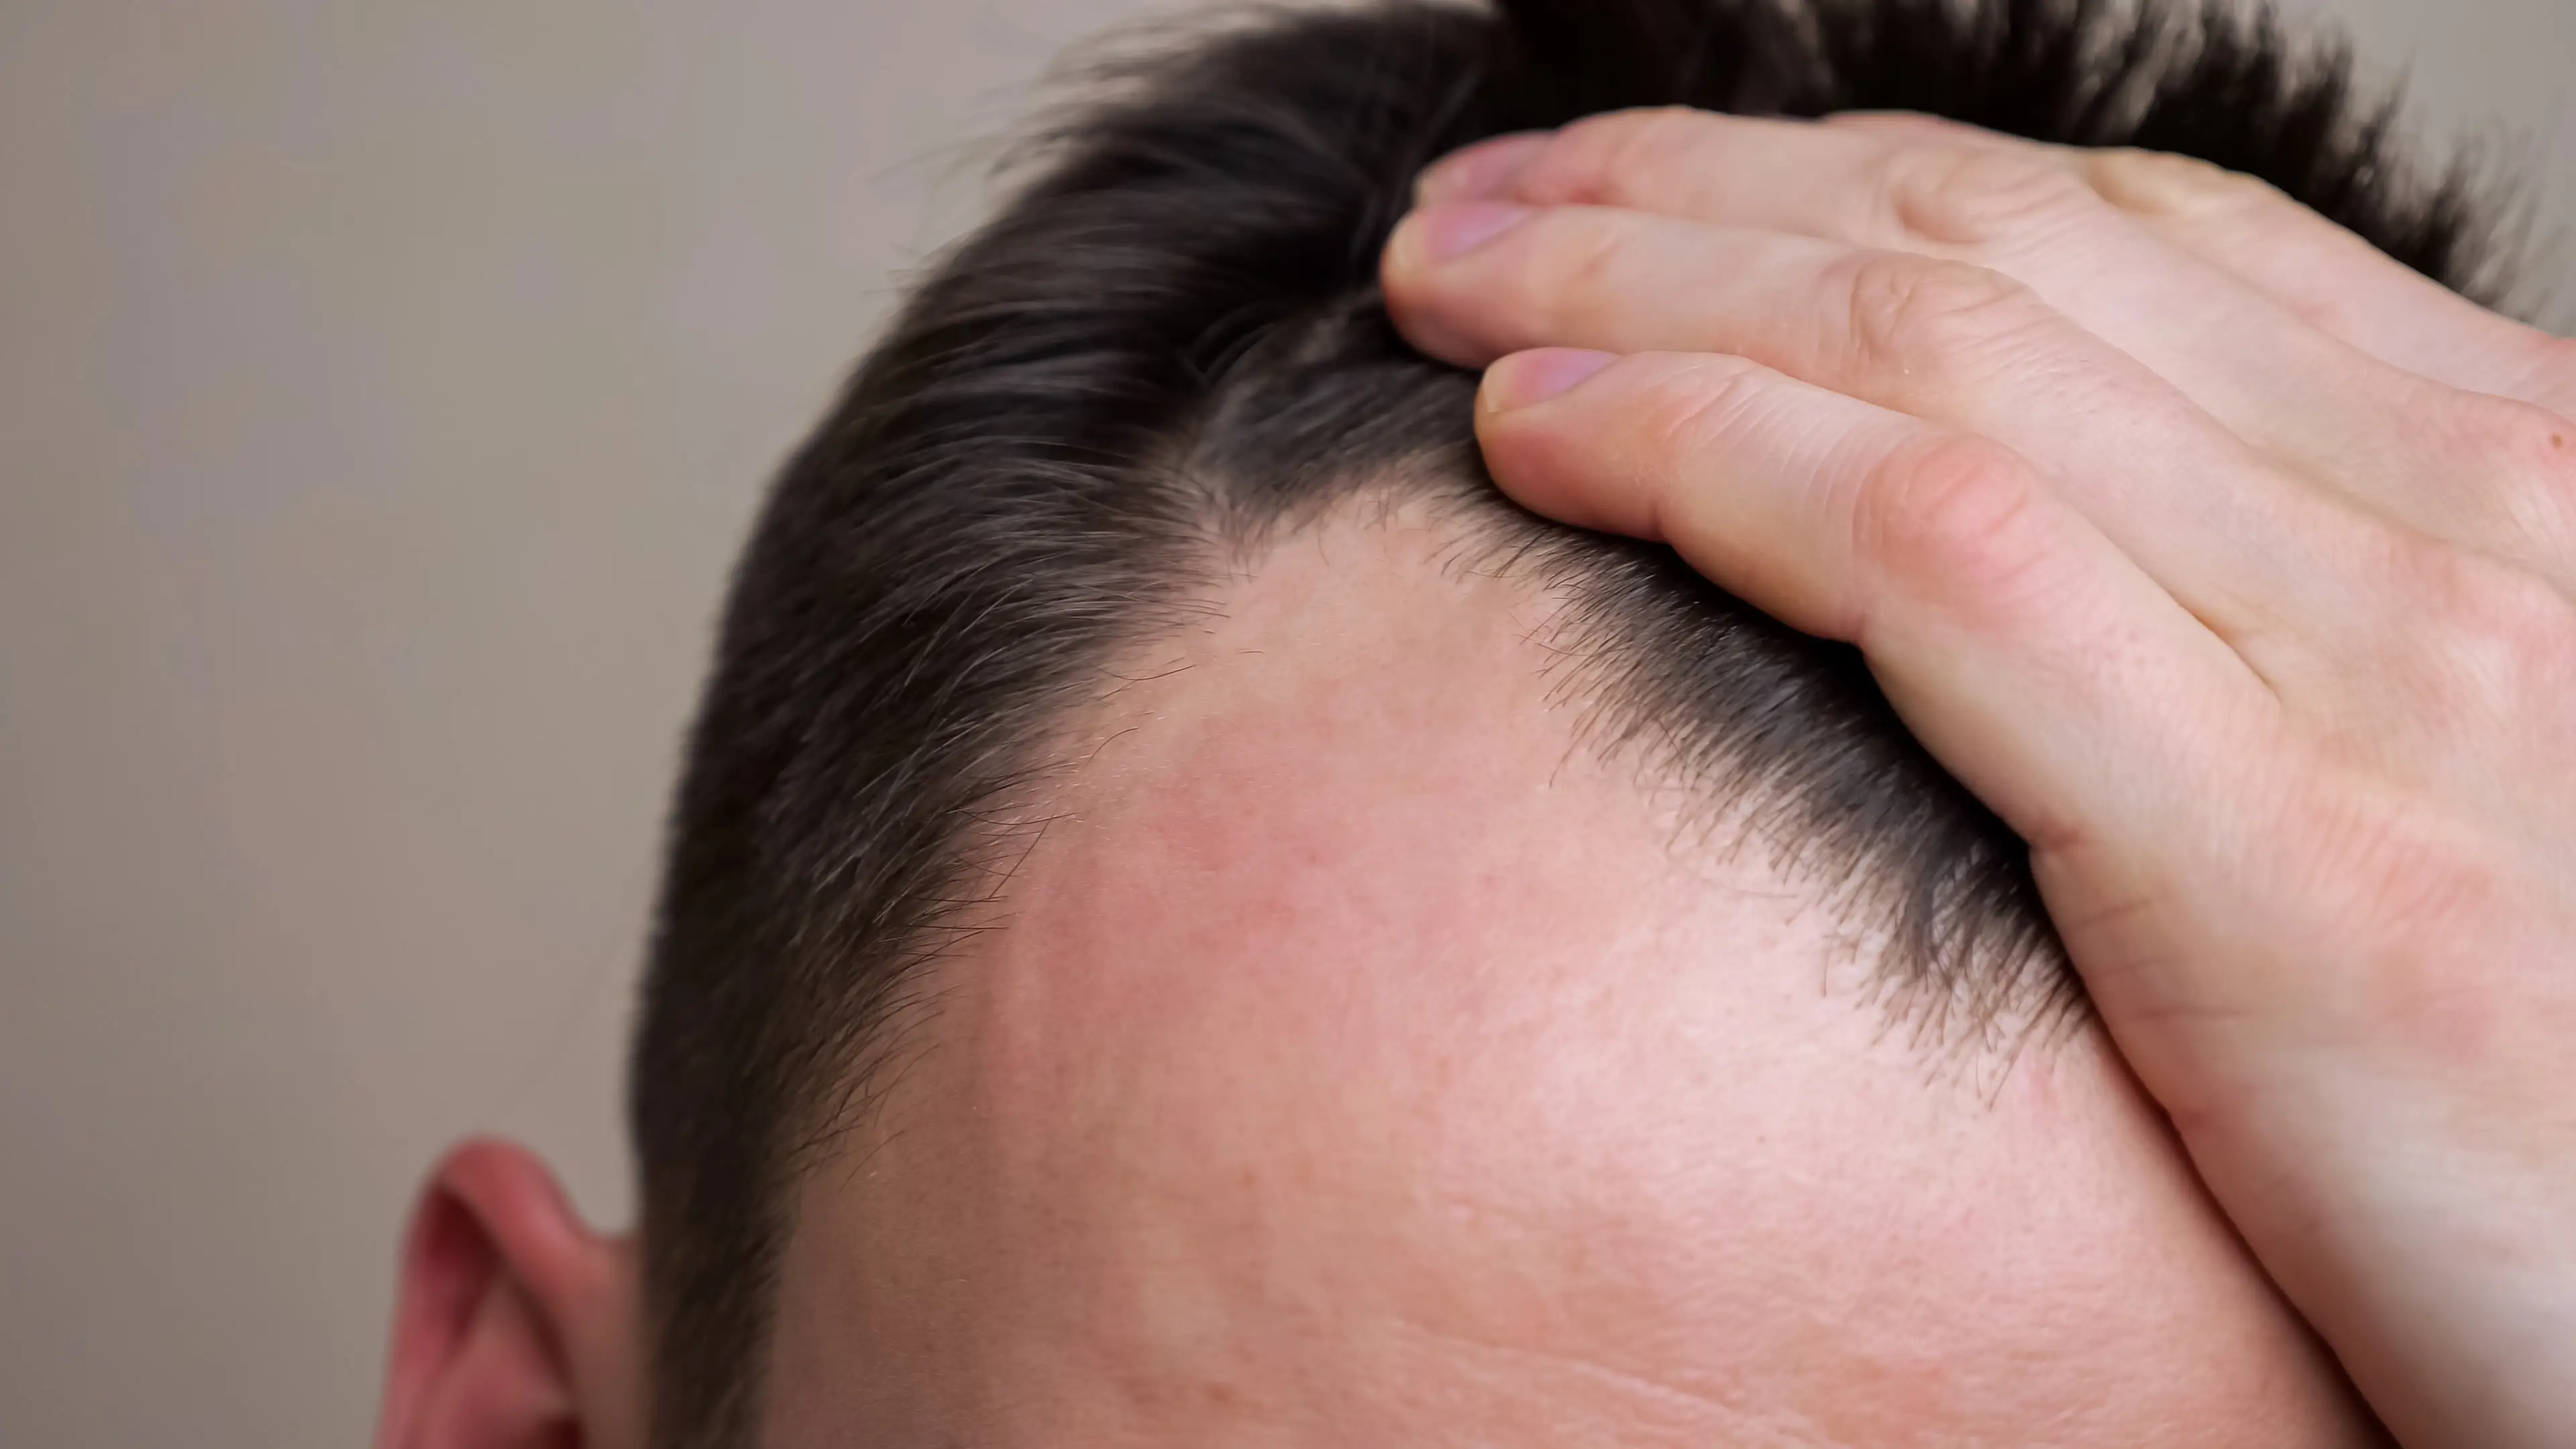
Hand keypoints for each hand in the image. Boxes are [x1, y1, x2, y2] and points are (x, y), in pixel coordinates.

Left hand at [1381, 108, 2575, 1447]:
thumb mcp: (2482, 791)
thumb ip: (2304, 645)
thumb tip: (2065, 585)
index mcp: (2517, 482)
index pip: (2127, 240)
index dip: (1843, 182)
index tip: (1644, 192)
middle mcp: (2467, 517)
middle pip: (1995, 252)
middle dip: (1698, 195)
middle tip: (1489, 193)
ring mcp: (2389, 659)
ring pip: (1928, 356)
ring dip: (1641, 287)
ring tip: (1447, 277)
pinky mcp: (2291, 850)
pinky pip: (1929, 555)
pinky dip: (1701, 461)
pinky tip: (1530, 432)